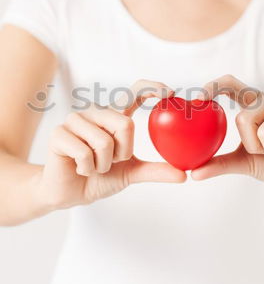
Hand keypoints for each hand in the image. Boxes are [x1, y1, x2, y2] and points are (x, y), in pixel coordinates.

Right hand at [39, 79, 186, 209]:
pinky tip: (79, 168)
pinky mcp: (58, 133)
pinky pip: (84, 153)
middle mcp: (96, 113)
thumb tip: (184, 176)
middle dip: (122, 153)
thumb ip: (156, 171)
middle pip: (125, 124)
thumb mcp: (132, 173)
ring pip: (104, 142)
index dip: (152, 88)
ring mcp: (75, 120)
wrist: (71, 194)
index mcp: (115, 116)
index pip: (134, 92)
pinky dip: (87, 169)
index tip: (170, 93)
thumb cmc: (101, 177)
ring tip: (93, 166)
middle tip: (111, 162)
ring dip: (103, 165)